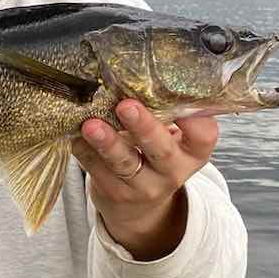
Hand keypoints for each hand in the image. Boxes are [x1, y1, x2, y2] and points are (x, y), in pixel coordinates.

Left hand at [70, 99, 218, 260]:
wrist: (139, 205)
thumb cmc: (155, 154)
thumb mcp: (171, 138)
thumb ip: (164, 113)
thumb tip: (138, 72)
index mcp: (193, 152)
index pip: (204, 137)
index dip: (196, 120)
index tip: (180, 99)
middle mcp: (173, 172)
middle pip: (161, 151)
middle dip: (144, 127)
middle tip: (126, 106)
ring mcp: (143, 187)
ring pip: (124, 164)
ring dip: (107, 143)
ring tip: (91, 125)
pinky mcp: (115, 194)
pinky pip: (97, 171)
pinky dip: (84, 150)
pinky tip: (75, 133)